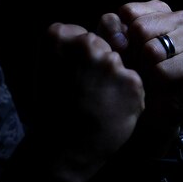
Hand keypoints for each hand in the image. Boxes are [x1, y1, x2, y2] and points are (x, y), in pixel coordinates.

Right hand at [39, 23, 144, 181]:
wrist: (64, 146)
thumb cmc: (54, 106)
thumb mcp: (49, 67)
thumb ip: (70, 48)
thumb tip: (100, 36)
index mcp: (58, 35)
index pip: (83, 36)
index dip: (80, 59)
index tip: (69, 76)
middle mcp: (86, 43)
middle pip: (104, 47)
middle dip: (100, 66)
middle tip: (84, 90)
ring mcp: (110, 62)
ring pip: (120, 64)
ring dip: (115, 81)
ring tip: (96, 102)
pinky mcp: (131, 82)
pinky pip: (133, 82)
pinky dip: (128, 96)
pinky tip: (110, 109)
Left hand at [96, 0, 182, 154]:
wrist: (151, 103)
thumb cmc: (130, 67)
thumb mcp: (112, 45)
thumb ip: (109, 30)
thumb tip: (121, 39)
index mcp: (158, 8)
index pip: (128, 12)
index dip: (119, 35)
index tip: (123, 48)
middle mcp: (181, 18)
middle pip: (140, 28)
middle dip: (132, 52)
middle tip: (138, 64)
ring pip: (153, 49)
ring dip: (145, 67)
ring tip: (149, 72)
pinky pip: (165, 69)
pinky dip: (156, 80)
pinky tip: (161, 82)